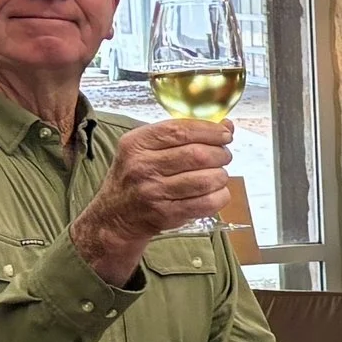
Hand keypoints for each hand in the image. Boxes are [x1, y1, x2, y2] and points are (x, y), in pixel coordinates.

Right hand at [70, 120, 234, 285]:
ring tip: (218, 174)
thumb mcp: (146, 148)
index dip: (210, 130)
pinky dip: (220, 195)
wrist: (115, 215)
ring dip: (221, 175)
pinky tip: (215, 191)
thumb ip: (183, 134)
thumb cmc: (136, 176)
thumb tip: (226, 126)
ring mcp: (154, 192)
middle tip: (223, 156)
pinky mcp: (166, 213)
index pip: (180, 130)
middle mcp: (142, 166)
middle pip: (197, 154)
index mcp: (136, 143)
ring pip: (206, 179)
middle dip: (220, 154)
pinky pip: (206, 203)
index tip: (225, 134)